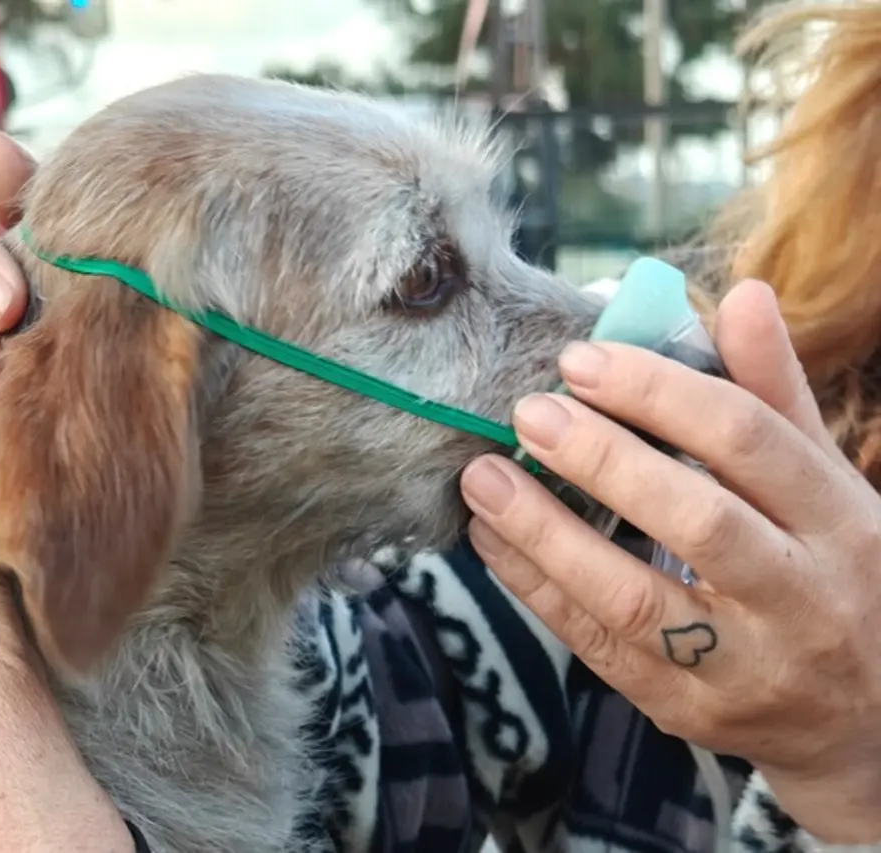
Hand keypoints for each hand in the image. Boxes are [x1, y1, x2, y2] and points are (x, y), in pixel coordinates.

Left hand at [460, 280, 880, 842]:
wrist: (868, 719)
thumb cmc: (834, 572)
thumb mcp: (826, 485)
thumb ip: (775, 396)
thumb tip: (743, 293)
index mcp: (842, 521)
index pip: (747, 439)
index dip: (659, 392)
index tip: (580, 360)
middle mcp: (802, 597)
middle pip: (697, 519)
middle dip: (603, 459)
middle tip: (527, 412)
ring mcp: (743, 666)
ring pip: (634, 598)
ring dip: (547, 533)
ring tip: (483, 477)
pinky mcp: (685, 709)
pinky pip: (598, 647)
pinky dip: (537, 589)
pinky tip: (490, 539)